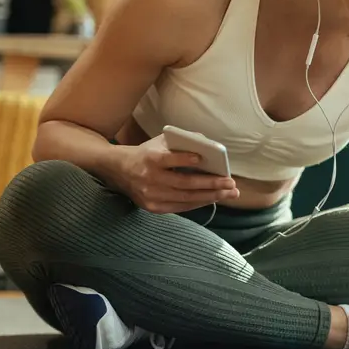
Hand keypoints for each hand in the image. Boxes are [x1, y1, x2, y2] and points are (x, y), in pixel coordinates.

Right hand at [114, 134, 237, 213]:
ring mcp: (150, 195)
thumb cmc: (147, 153)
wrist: (118, 170)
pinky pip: (180, 207)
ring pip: (185, 198)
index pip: (168, 159)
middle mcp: (149, 178)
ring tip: (229, 193)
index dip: (184, 159)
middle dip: (211, 184)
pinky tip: (213, 198)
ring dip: (210, 196)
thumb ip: (183, 141)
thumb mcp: (160, 142)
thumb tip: (210, 144)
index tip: (202, 158)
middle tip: (231, 183)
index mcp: (150, 158)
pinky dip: (198, 203)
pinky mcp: (152, 207)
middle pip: (184, 183)